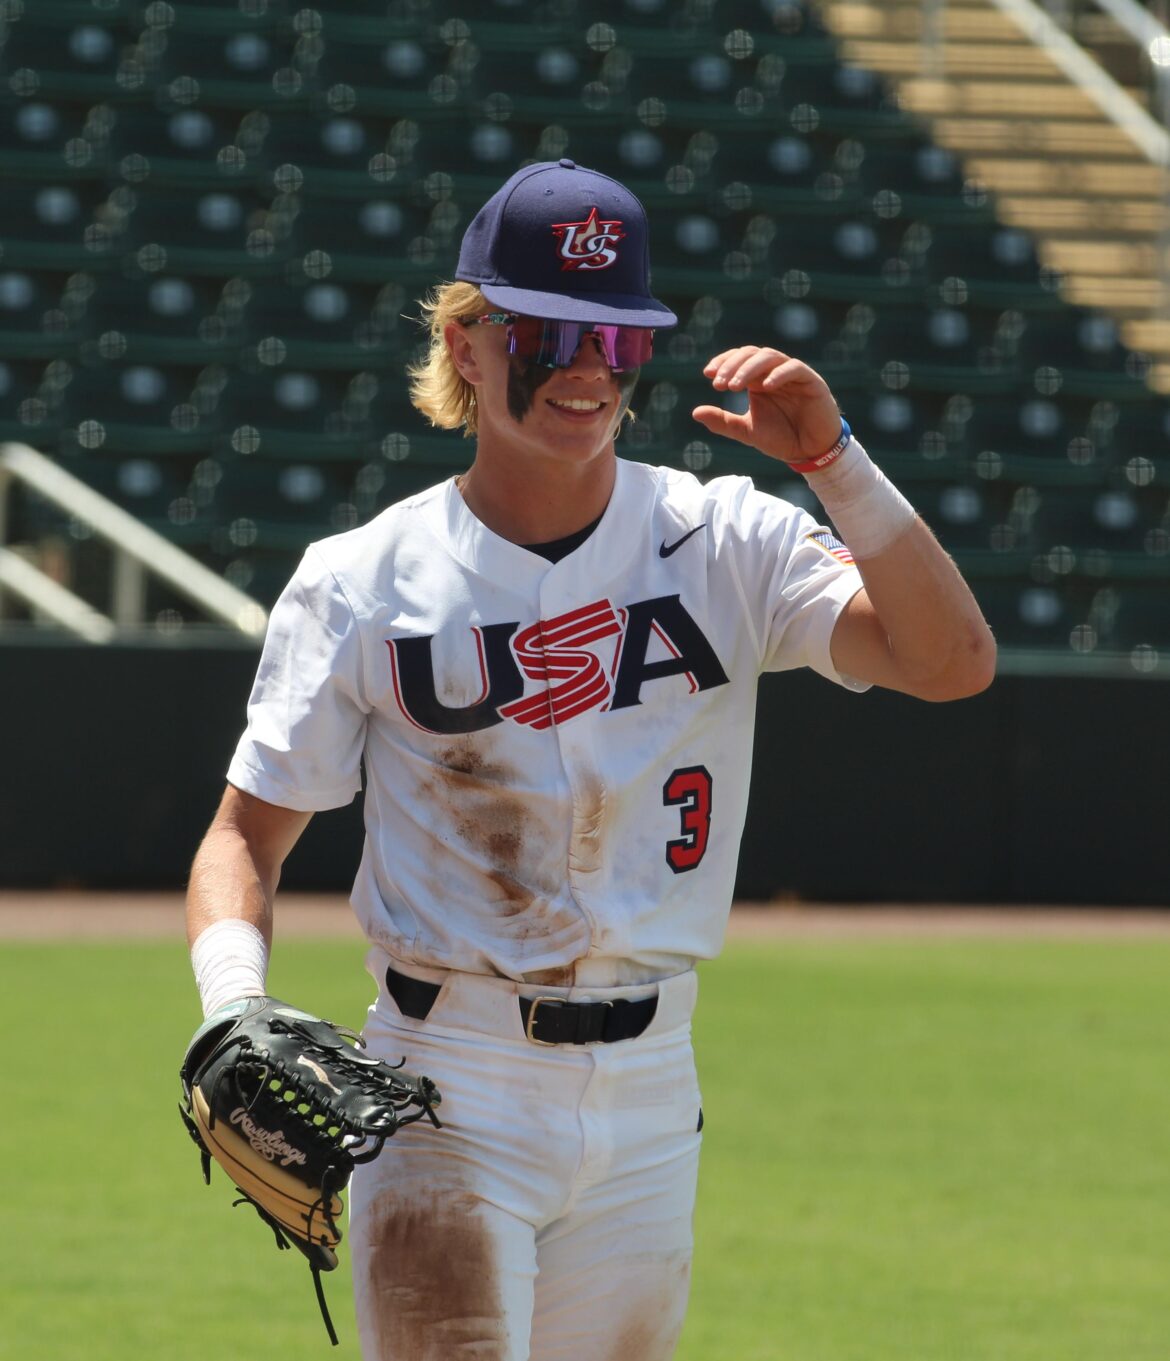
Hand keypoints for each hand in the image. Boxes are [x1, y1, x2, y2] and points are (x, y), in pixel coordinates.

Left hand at [691, 347, 841, 464]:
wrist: (810, 452)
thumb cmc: (781, 438)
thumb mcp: (747, 431)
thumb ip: (723, 422)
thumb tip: (694, 412)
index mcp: (758, 380)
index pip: (738, 360)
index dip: (723, 362)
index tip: (708, 374)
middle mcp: (773, 372)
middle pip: (751, 354)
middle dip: (733, 365)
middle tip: (720, 383)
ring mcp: (792, 374)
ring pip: (770, 357)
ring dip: (750, 368)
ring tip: (735, 386)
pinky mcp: (811, 381)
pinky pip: (794, 368)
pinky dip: (779, 374)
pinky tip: (765, 386)